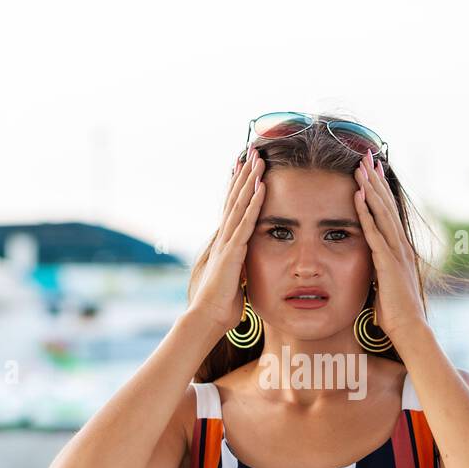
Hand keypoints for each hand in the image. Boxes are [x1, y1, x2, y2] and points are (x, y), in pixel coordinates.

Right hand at [188, 146, 266, 337]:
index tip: (244, 165)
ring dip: (249, 180)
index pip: (232, 207)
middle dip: (244, 174)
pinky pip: (246, 223)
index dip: (238, 186)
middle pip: (234, 198)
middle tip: (252, 150)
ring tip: (259, 158)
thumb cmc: (220, 303)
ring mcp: (226, 242)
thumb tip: (242, 255)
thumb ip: (236, 261)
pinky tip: (261, 187)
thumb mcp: (232, 276)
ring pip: (239, 204)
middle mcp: (223, 236)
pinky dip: (253, 204)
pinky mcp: (232, 252)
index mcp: (225, 241)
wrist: (207, 317)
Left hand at [352, 152, 426, 341]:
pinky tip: (358, 196)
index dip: (379, 190)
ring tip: (360, 167)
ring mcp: (396, 253)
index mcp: (400, 249)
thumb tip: (371, 261)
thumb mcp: (385, 283)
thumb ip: (380, 268)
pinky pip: (375, 233)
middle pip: (386, 205)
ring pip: (382, 213)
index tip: (370, 169)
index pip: (388, 212)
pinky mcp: (388, 264)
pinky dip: (367, 213)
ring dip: (370, 189)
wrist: (410, 329)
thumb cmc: (396, 312)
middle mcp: (400, 246)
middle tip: (365, 156)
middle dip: (375, 180)